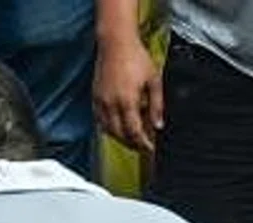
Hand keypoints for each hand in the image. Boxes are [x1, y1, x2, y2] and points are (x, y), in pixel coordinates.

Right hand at [94, 32, 163, 152]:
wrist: (116, 44)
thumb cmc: (135, 57)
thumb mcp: (154, 80)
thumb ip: (156, 105)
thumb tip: (158, 125)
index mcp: (127, 100)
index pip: (134, 132)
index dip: (142, 143)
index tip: (149, 148)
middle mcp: (111, 104)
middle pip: (119, 135)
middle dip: (131, 144)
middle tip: (141, 146)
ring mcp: (101, 102)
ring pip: (107, 130)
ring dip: (119, 138)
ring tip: (130, 139)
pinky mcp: (94, 98)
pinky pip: (99, 121)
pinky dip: (108, 128)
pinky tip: (117, 126)